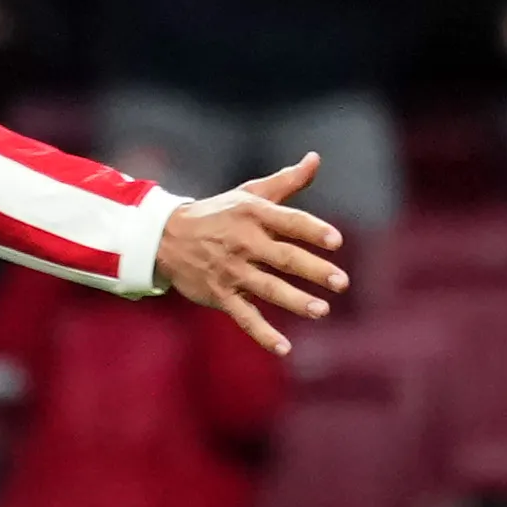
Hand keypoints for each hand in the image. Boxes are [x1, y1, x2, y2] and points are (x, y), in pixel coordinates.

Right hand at [154, 155, 348, 359]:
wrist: (165, 238)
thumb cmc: (218, 213)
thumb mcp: (249, 194)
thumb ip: (286, 181)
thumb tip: (315, 158)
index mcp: (253, 214)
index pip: (288, 222)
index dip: (312, 230)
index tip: (336, 241)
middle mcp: (242, 242)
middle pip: (283, 257)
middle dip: (313, 270)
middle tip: (341, 282)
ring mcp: (230, 270)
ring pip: (267, 288)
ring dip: (294, 300)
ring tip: (322, 310)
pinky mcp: (219, 294)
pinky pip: (244, 316)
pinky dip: (263, 334)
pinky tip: (284, 348)